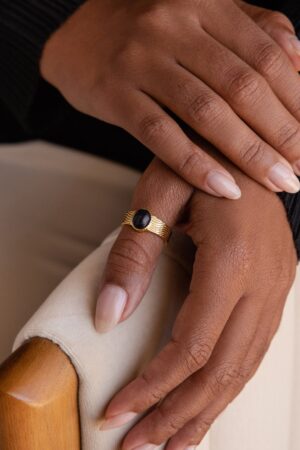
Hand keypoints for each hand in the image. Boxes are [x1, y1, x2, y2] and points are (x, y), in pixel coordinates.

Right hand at [40, 0, 299, 197]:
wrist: (79, 38)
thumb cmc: (148, 35)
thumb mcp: (201, 21)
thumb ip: (251, 32)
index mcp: (205, 6)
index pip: (266, 57)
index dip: (296, 102)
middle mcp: (175, 26)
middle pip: (241, 86)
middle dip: (279, 133)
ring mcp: (141, 60)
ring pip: (205, 111)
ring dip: (247, 153)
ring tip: (278, 182)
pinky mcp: (115, 93)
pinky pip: (160, 133)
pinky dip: (195, 163)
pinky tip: (224, 187)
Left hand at [96, 139, 296, 448]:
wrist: (250, 144)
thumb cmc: (202, 160)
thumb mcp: (159, 193)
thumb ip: (133, 253)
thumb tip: (107, 318)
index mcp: (233, 258)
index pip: (192, 346)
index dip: (153, 386)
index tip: (119, 411)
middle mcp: (265, 282)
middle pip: (222, 371)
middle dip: (177, 415)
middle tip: (139, 447)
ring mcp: (278, 288)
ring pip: (245, 369)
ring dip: (207, 411)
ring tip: (173, 445)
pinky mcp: (278, 288)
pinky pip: (256, 350)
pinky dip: (230, 384)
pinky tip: (209, 402)